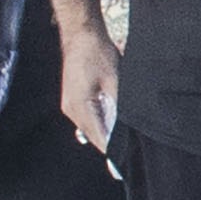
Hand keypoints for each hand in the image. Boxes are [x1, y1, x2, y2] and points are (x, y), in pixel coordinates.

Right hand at [56, 29, 121, 155]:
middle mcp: (72, 110)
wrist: (81, 34)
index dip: (114, 152)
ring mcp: (70, 105)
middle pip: (94, 136)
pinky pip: (87, 118)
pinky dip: (100, 121)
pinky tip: (112, 122)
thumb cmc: (96, 52)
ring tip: (124, 140)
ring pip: (90, 128)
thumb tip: (130, 124)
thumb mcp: (116, 80)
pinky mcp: (72, 99)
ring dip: (105, 132)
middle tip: (129, 154)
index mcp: (81, 108)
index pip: (99, 139)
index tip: (124, 164)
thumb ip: (121, 105)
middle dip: (111, 144)